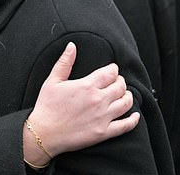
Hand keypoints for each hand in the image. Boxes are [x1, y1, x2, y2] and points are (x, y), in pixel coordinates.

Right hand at [24, 42, 138, 164]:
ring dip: (128, 96)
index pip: (110, 73)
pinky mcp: (104, 132)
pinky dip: (133, 120)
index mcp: (87, 86)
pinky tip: (134, 115)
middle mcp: (98, 100)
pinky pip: (126, 125)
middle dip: (120, 81)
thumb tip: (72, 46)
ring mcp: (103, 117)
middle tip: (117, 81)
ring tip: (124, 95)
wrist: (44, 133)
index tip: (112, 69)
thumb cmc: (46, 107)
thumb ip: (65, 62)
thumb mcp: (52, 81)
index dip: (113, 69)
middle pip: (120, 86)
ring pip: (126, 103)